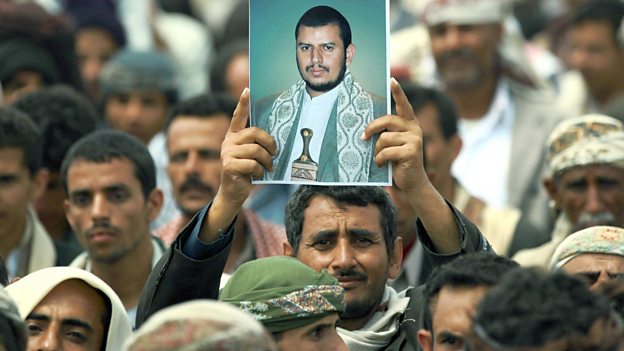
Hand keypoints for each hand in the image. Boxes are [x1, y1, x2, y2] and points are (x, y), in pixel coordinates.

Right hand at [217, 88, 276, 208]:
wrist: (233, 193)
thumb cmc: (247, 172)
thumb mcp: (252, 156)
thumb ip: (257, 145)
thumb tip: (275, 139)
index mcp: (234, 136)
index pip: (238, 116)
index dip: (242, 103)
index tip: (247, 89)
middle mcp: (228, 142)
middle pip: (254, 133)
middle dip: (269, 143)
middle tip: (274, 153)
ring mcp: (227, 153)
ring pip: (255, 150)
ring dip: (266, 161)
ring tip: (267, 167)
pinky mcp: (228, 165)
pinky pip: (252, 164)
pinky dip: (260, 171)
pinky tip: (258, 175)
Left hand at [362, 78, 427, 196]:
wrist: (410, 183)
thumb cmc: (396, 162)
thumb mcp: (390, 145)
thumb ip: (384, 133)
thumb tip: (365, 129)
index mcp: (409, 123)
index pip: (403, 105)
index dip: (398, 92)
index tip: (392, 79)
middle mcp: (414, 128)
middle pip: (387, 120)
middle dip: (371, 128)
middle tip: (363, 138)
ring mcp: (415, 139)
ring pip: (384, 138)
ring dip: (376, 150)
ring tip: (379, 158)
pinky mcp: (412, 151)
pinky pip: (387, 151)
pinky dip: (380, 159)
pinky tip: (382, 164)